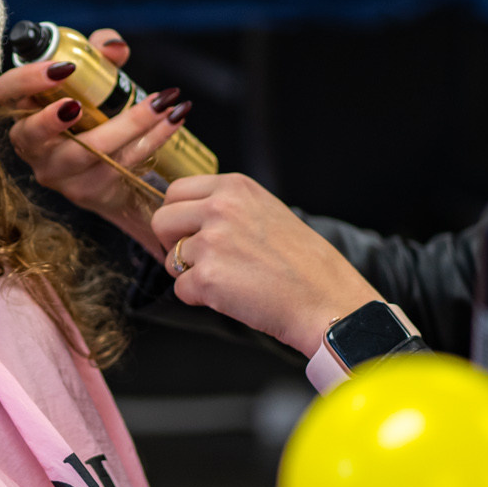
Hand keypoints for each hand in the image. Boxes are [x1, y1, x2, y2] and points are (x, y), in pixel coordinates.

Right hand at [0, 29, 185, 254]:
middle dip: (54, 120)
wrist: (112, 172)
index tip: (61, 68)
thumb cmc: (93, 115)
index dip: (27, 81)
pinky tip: (174, 119)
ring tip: (164, 102)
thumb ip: (99, 56)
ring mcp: (58, 174)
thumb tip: (113, 48)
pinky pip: (120, 164)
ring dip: (130, 124)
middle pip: (35, 135)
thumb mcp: (93, 80)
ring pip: (87, 152)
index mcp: (24, 111)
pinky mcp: (87, 192)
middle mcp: (32, 147)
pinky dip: (152, 139)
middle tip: (79, 104)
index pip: (7, 93)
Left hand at [148, 173, 383, 356]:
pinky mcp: (207, 277)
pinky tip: (231, 296)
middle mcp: (220, 208)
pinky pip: (180, 290)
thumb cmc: (302, 262)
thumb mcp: (266, 211)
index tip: (190, 233)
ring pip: (170, 260)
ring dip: (191, 274)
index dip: (178, 217)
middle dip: (171, 244)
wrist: (326, 299)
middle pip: (161, 221)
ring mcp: (211, 242)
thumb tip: (186, 214)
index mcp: (235, 187)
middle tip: (199, 260)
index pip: (175, 191)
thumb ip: (227, 206)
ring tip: (229, 279)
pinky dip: (199, 299)